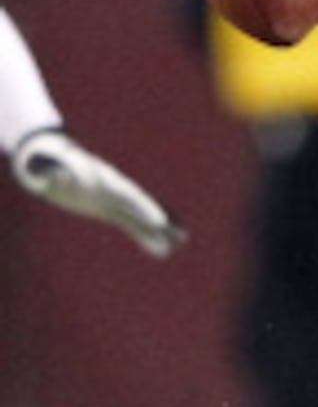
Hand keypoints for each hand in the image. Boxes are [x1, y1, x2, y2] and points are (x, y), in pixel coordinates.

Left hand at [11, 129, 184, 256]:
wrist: (47, 158)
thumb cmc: (46, 161)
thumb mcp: (46, 166)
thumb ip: (52, 172)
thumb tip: (57, 176)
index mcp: (103, 178)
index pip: (129, 195)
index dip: (146, 208)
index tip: (161, 222)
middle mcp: (113, 189)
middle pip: (142, 207)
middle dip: (162, 221)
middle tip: (182, 235)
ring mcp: (112, 199)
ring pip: (139, 217)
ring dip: (159, 231)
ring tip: (179, 244)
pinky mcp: (107, 208)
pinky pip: (129, 224)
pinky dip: (144, 236)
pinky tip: (159, 249)